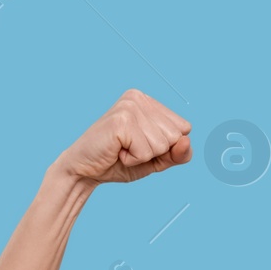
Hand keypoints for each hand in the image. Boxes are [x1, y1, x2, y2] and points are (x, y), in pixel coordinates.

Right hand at [52, 89, 192, 184]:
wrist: (84, 171)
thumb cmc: (119, 163)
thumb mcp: (156, 160)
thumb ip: (178, 154)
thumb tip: (187, 141)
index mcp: (149, 101)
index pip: (184, 128)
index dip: (167, 147)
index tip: (141, 145)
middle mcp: (139, 98)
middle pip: (175, 136)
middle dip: (156, 152)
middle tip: (130, 148)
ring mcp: (129, 107)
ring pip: (162, 144)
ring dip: (143, 156)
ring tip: (122, 149)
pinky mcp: (121, 120)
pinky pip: (146, 151)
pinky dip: (133, 159)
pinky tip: (117, 151)